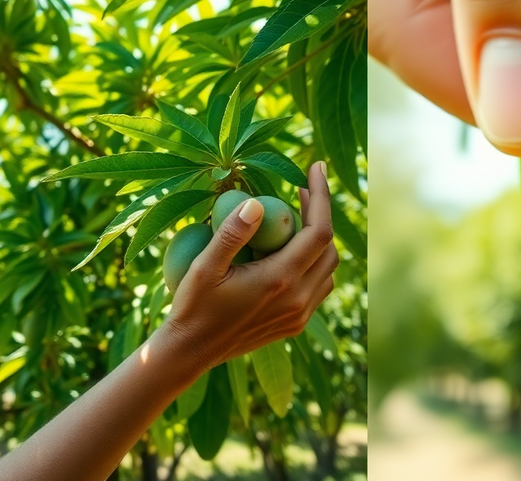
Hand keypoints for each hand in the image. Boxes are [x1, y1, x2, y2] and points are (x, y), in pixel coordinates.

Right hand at [164, 161, 338, 367]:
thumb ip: (231, 233)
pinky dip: (314, 264)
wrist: (192, 352)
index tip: (316, 167)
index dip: (322, 196)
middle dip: (320, 215)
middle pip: (329, 248)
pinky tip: (290, 252)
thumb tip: (257, 203)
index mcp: (280, 280)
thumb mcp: (204, 266)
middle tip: (299, 191)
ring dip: (318, 242)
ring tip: (294, 219)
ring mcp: (300, 315)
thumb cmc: (193, 305)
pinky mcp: (296, 325)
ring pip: (328, 269)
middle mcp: (298, 299)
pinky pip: (319, 288)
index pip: (319, 231)